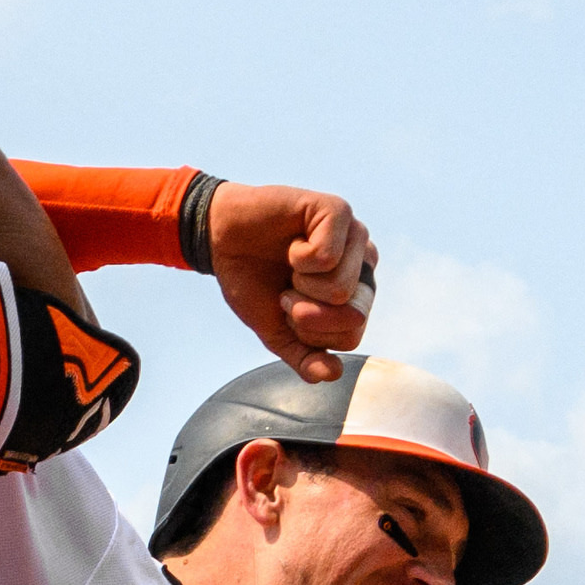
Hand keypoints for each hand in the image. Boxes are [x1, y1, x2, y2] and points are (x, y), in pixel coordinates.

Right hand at [208, 183, 373, 381]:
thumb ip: (304, 357)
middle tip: (287, 290)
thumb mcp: (276, 331)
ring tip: (289, 263)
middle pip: (353, 316)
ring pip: (341, 289)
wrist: (220, 239)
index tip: (288, 307)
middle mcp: (364, 263)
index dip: (310, 333)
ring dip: (301, 284)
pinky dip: (299, 257)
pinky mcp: (337, 211)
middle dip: (307, 314)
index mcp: (356, 293)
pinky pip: (328, 257)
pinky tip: (292, 242)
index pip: (351, 337)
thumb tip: (332, 374)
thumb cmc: (253, 280)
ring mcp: (354, 235)